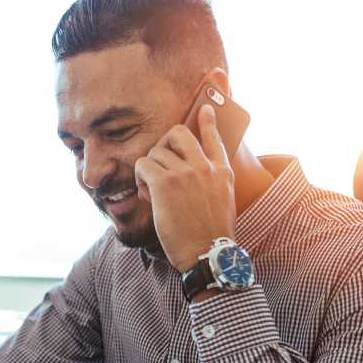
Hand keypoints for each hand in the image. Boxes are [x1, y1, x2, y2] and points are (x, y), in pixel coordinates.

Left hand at [134, 104, 235, 272]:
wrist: (206, 252)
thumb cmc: (210, 235)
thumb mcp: (223, 201)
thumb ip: (211, 182)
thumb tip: (189, 173)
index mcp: (222, 171)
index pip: (214, 136)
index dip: (208, 120)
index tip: (205, 109)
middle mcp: (204, 166)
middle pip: (178, 133)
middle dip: (163, 144)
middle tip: (158, 163)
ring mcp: (184, 172)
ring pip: (155, 151)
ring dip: (148, 169)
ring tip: (152, 190)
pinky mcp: (164, 183)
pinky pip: (142, 165)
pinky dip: (139, 178)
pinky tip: (146, 193)